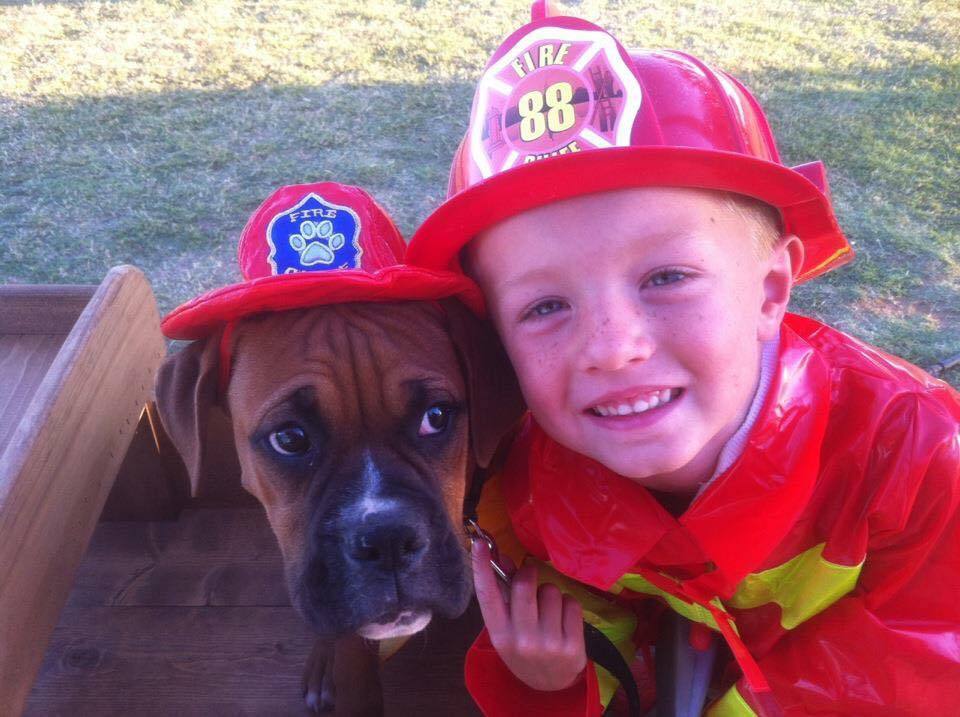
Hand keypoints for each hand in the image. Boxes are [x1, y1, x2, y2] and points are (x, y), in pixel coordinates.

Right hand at [471, 540, 586, 691]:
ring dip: (550, 594)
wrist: (550, 686)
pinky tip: (563, 620)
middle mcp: (521, 639)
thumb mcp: (507, 627)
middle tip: (529, 580)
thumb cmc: (524, 648)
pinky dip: (568, 605)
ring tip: (548, 611)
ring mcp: (548, 643)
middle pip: (524, 585)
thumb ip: (504, 595)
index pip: (487, 596)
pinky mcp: (572, 645)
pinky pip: (571, 603)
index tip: (480, 544)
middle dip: (528, 575)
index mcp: (500, 633)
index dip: (482, 568)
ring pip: (551, 591)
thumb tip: (503, 559)